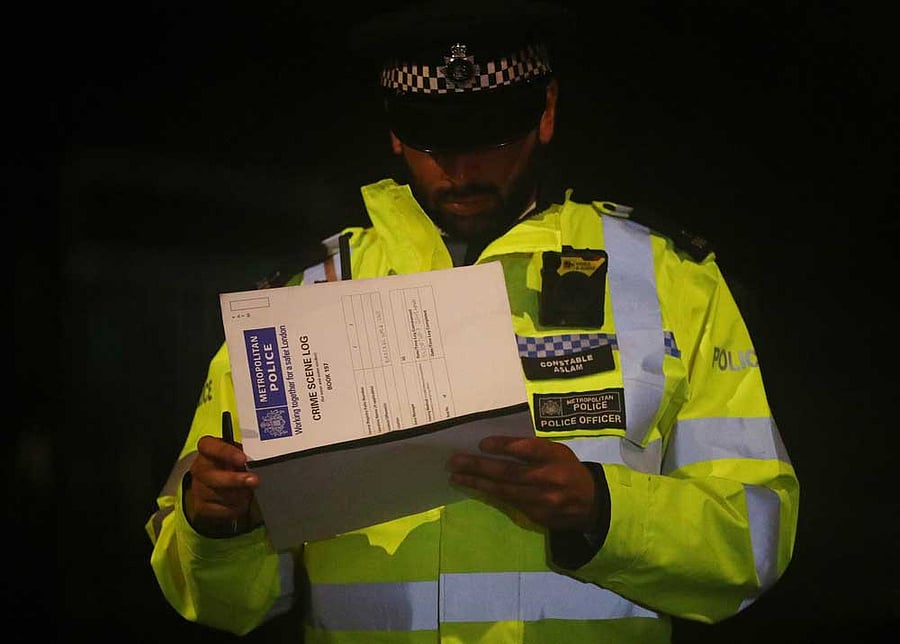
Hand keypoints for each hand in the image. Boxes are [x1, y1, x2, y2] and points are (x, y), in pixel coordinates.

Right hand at [185, 435, 262, 537]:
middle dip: (235, 480)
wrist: (220, 485)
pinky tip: (240, 502)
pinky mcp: (201, 506)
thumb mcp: (238, 454)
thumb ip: (245, 454)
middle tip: (254, 481)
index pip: (208, 446)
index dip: (225, 452)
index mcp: (207, 449)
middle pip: (212, 476)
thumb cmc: (233, 464)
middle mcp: (199, 468)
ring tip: (249, 492)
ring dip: (239, 495)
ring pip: (219, 494)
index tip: (243, 459)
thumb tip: (261, 459)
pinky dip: (235, 507)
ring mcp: (197, 488)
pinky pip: (221, 509)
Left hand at [447, 436, 598, 531]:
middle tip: (455, 461)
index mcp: (556, 457)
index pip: (528, 449)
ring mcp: (542, 500)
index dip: (505, 446)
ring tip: (456, 476)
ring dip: (477, 483)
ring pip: (504, 491)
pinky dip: (489, 494)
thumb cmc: (567, 470)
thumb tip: (498, 445)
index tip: (482, 443)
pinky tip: (474, 487)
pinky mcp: (536, 515)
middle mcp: (549, 479)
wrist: (590, 504)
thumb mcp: (557, 452)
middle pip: (509, 472)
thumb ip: (533, 448)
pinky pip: (508, 502)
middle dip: (479, 466)